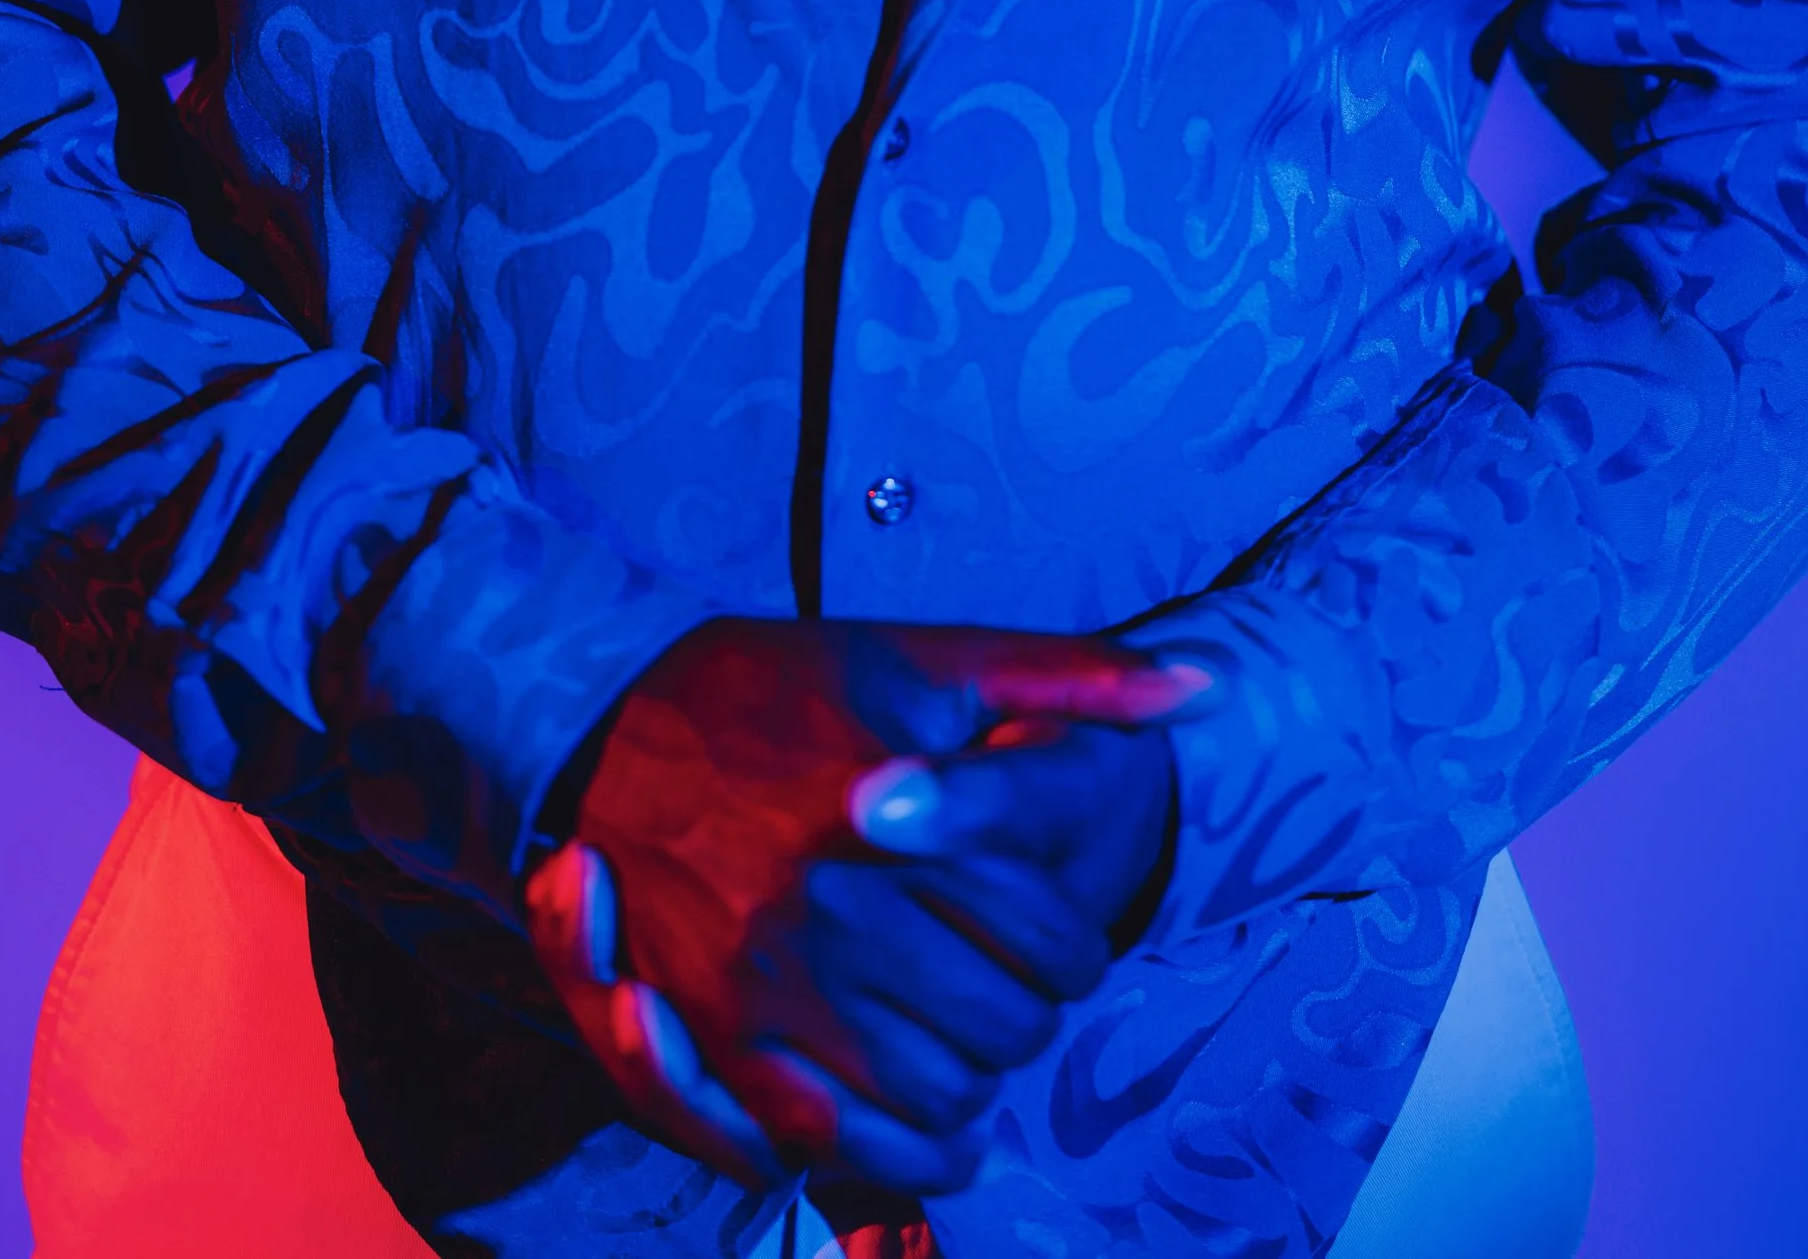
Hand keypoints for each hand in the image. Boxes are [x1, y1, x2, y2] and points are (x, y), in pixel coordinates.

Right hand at [523, 618, 1197, 1192]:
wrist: (609, 715)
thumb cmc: (779, 684)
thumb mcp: (919, 657)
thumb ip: (1063, 674)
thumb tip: (1197, 685)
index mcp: (893, 814)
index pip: (1042, 927)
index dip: (1076, 944)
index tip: (1067, 938)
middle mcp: (830, 907)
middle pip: (999, 1021)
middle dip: (1034, 1015)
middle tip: (1027, 994)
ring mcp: (767, 983)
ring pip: (931, 1090)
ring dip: (977, 1082)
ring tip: (981, 1044)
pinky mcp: (714, 1038)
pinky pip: (839, 1140)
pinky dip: (906, 1150)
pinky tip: (939, 1131)